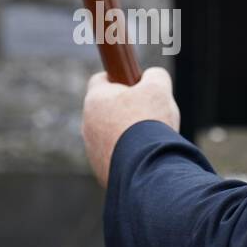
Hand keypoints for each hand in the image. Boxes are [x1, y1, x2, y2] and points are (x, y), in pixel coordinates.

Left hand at [81, 66, 180, 186]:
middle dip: (127, 109)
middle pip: (107, 109)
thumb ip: (155, 76)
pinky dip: (129, 155)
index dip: (120, 79)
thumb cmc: (150, 122)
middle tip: (150, 113)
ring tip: (151, 139)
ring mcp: (92, 150)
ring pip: (110, 135)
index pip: (100, 80)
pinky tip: (147, 158)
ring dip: (128, 135)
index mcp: (95, 100)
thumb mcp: (158, 88)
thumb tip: (154, 78)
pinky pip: (116, 157)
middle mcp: (87, 125)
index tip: (136, 85)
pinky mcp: (101, 171)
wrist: (146, 169)